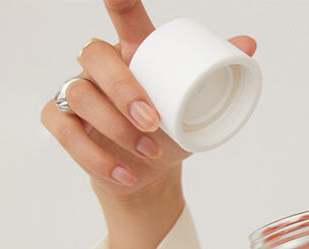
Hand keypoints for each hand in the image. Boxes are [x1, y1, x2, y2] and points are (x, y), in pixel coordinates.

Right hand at [41, 0, 255, 196]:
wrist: (149, 171)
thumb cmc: (170, 129)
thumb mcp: (196, 105)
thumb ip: (216, 73)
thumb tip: (248, 44)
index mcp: (134, 50)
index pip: (124, 14)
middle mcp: (100, 65)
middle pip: (95, 56)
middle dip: (124, 91)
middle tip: (154, 121)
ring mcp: (76, 90)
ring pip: (78, 96)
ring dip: (116, 129)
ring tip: (150, 152)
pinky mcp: (60, 122)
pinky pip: (66, 133)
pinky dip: (96, 158)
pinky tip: (124, 173)